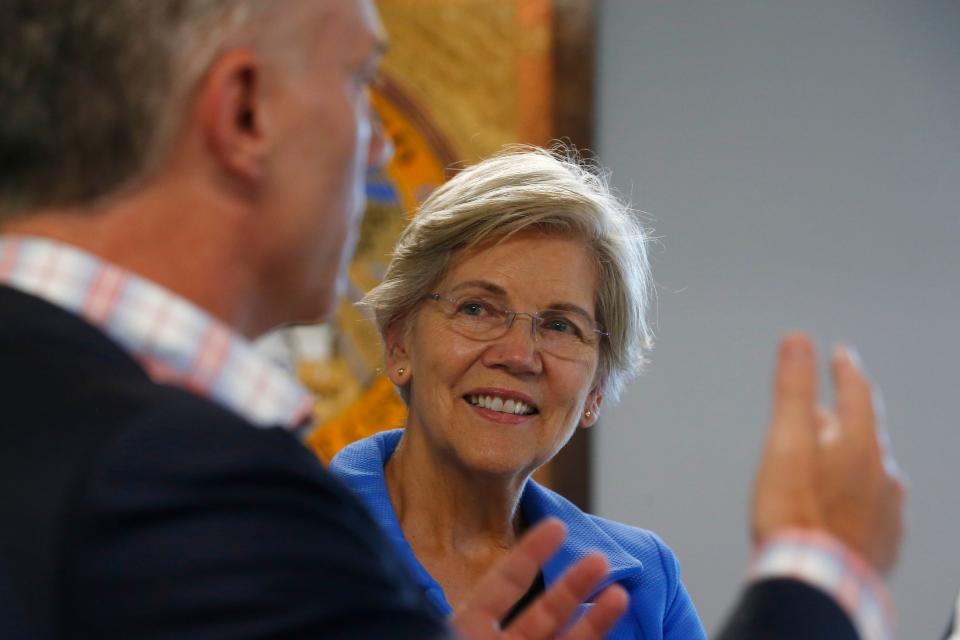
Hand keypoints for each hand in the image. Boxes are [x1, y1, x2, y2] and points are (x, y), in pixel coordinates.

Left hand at [451, 518, 627, 639]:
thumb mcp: (438, 631)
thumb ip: (457, 611)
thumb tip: (437, 572)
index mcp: (469, 627)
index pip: (505, 582)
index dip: (531, 553)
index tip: (557, 525)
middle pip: (544, 609)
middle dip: (573, 582)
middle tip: (600, 556)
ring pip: (565, 637)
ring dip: (595, 618)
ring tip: (619, 594)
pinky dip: (593, 632)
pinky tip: (613, 611)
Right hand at [752, 333, 904, 573]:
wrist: (818, 582)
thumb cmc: (795, 513)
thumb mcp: (785, 441)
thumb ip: (793, 390)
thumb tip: (798, 340)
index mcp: (860, 443)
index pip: (858, 393)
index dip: (846, 370)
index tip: (842, 356)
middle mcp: (883, 472)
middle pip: (863, 434)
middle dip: (840, 421)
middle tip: (817, 414)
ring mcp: (888, 510)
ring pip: (870, 472)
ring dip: (849, 462)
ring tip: (824, 465)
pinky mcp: (884, 543)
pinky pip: (873, 508)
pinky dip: (855, 498)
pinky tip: (838, 509)